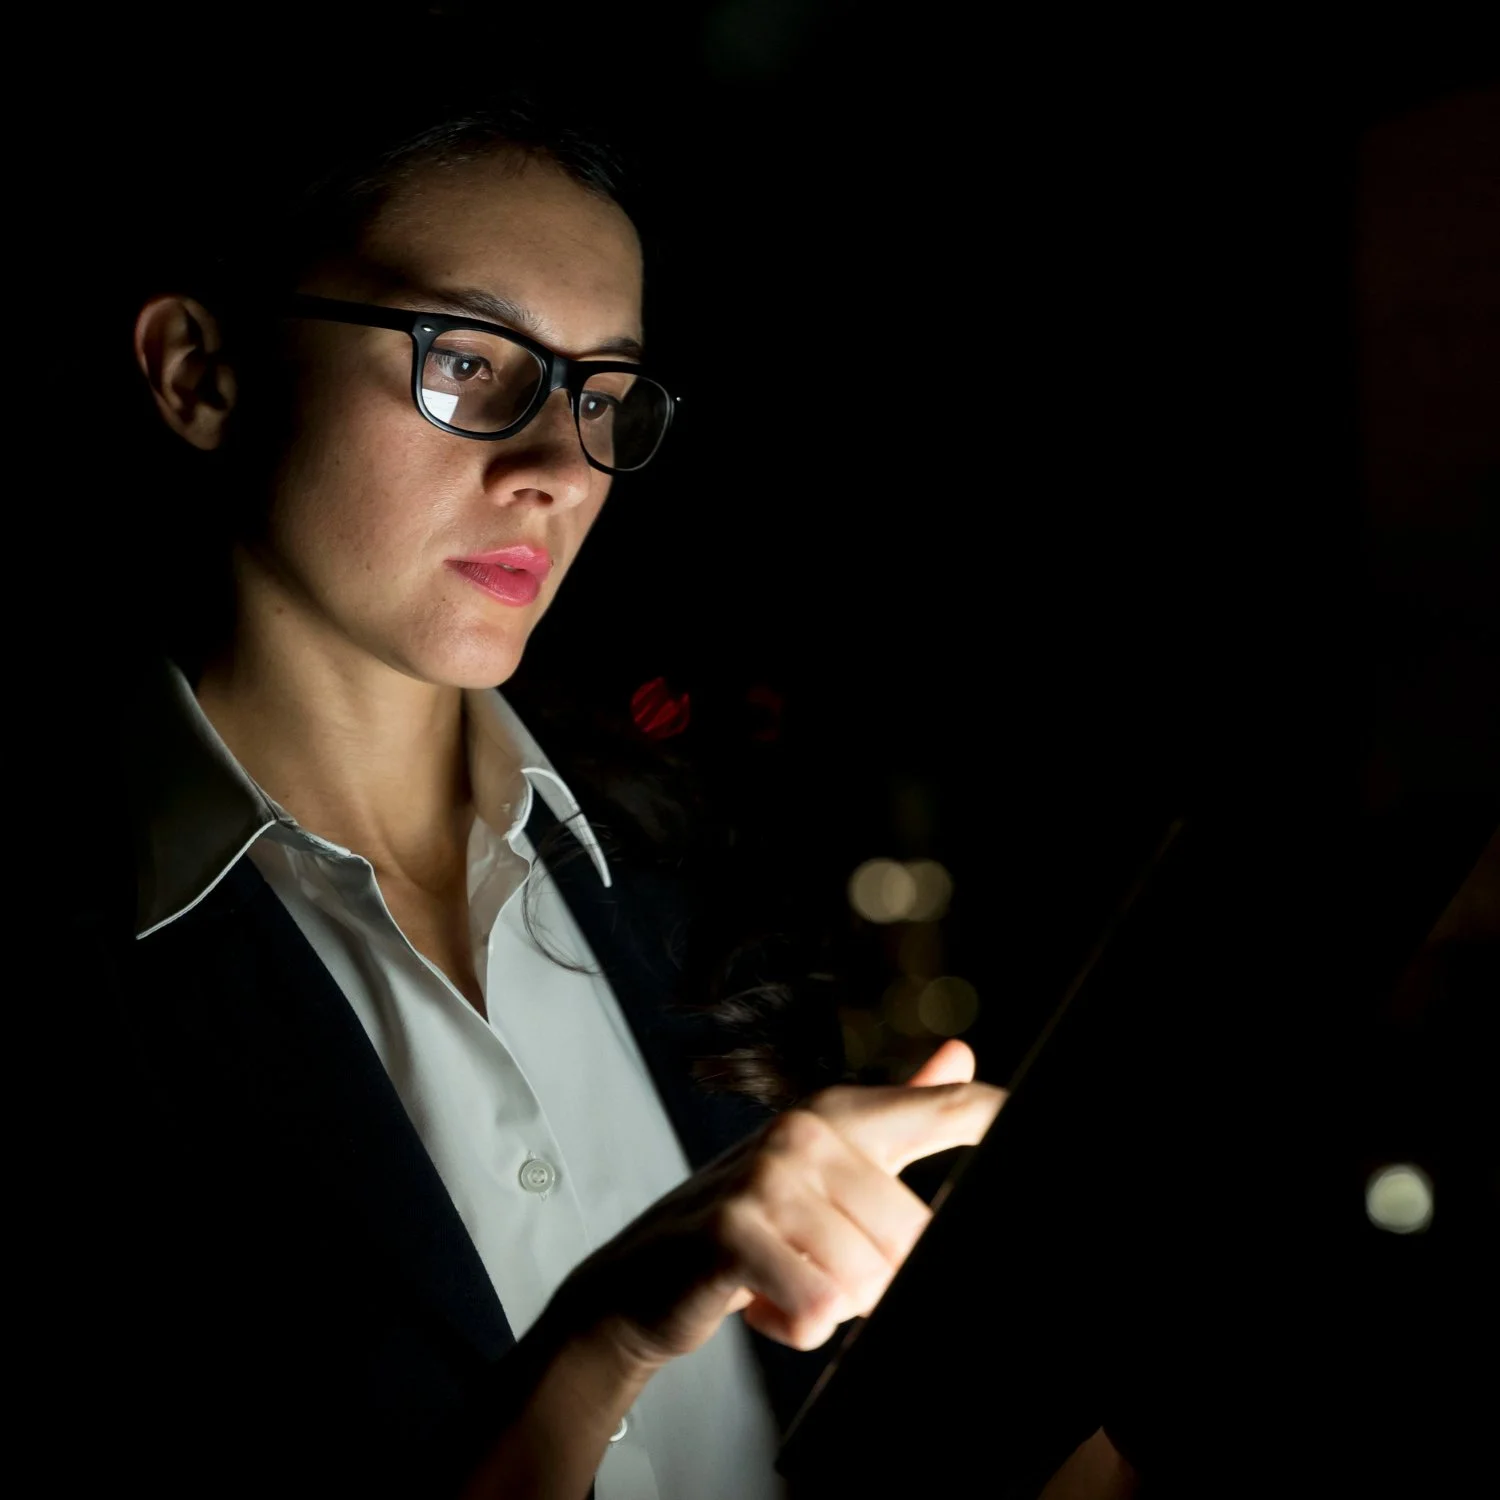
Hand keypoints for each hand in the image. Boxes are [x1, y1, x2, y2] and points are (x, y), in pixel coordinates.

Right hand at [553, 1039, 1004, 1372]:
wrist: (643, 1274)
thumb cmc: (746, 1219)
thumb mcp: (827, 1163)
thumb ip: (903, 1109)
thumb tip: (961, 1053)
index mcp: (840, 1113)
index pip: (948, 1108)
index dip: (999, 1117)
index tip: (1040, 1123)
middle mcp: (807, 1132)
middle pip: (916, 1236)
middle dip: (873, 1280)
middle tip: (817, 1264)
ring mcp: (769, 1176)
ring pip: (868, 1279)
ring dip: (829, 1304)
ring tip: (783, 1276)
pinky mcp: (735, 1229)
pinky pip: (818, 1304)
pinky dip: (795, 1325)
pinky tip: (759, 1300)